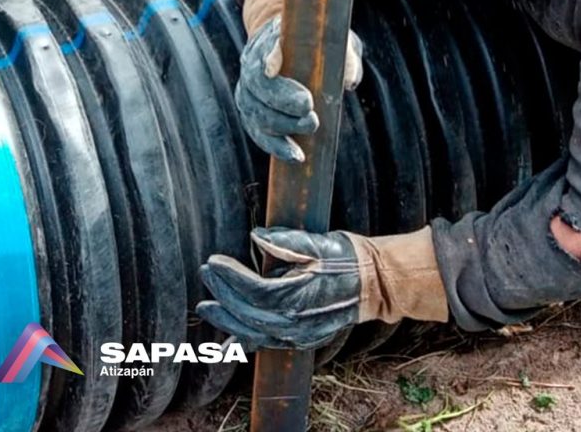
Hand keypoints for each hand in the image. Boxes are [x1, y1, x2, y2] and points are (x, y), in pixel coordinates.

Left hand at [198, 227, 362, 350]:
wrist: (374, 284)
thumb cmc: (346, 259)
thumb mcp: (317, 243)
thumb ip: (284, 241)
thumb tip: (255, 236)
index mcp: (297, 296)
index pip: (253, 290)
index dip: (229, 277)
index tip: (212, 261)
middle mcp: (295, 322)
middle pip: (248, 313)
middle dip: (222, 295)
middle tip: (206, 274)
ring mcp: (298, 334)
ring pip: (254, 333)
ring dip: (227, 320)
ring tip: (206, 309)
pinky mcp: (301, 338)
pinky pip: (266, 343)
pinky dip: (244, 341)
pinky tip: (228, 340)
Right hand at [236, 16, 362, 163]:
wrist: (294, 47)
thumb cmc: (320, 45)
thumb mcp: (336, 43)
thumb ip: (344, 58)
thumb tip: (348, 83)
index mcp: (270, 37)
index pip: (262, 46)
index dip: (266, 58)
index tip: (272, 71)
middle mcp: (251, 62)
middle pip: (257, 84)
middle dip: (281, 100)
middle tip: (309, 110)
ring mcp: (248, 89)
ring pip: (255, 111)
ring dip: (282, 125)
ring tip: (311, 127)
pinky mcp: (250, 113)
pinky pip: (258, 132)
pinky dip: (276, 146)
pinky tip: (296, 155)